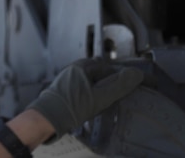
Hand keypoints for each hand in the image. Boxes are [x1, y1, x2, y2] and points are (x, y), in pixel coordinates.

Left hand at [25, 58, 143, 140]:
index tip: (128, 88)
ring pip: (91, 78)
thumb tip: (136, 73)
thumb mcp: (100, 97)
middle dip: (110, 80)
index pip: (110, 68)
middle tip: (117, 94)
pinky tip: (92, 102)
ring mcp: (68, 77)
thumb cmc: (73, 107)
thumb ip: (118, 85)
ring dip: (100, 86)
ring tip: (106, 99)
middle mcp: (75, 67)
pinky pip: (83, 85)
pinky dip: (91, 91)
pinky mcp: (64, 87)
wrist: (48, 118)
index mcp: (84, 65)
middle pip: (100, 71)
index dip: (121, 78)